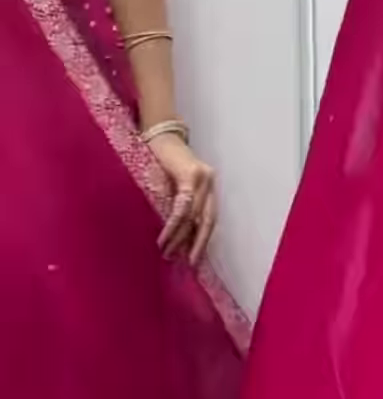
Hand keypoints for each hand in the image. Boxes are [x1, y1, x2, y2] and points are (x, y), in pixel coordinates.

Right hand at [149, 132, 216, 263]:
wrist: (157, 134)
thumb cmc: (160, 160)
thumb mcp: (171, 185)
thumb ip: (176, 204)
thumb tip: (174, 235)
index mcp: (207, 186)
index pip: (209, 218)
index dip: (203, 240)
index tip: (195, 259)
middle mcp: (209, 182)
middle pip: (207, 220)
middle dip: (198, 244)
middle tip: (190, 264)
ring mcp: (202, 178)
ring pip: (194, 216)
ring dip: (181, 238)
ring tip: (169, 254)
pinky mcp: (190, 175)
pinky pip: (183, 207)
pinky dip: (173, 225)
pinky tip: (165, 238)